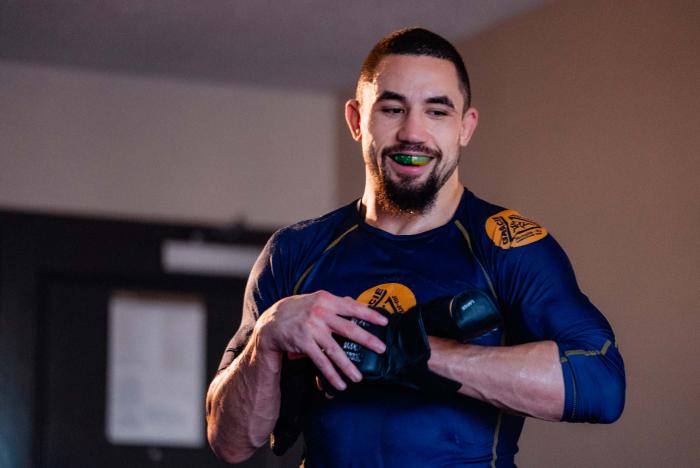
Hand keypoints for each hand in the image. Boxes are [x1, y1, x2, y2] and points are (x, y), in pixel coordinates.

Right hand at [254, 290, 386, 390]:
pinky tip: (340, 383)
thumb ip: (337, 304)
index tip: (384, 322)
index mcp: (327, 300)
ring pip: (335, 350)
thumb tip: (356, 303)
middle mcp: (320, 313)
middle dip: (367, 340)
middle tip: (382, 349)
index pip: (352, 307)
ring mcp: (311, 329)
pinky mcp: (303, 343)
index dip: (370, 314)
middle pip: (349, 329)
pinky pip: (321, 361)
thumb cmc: (300, 310)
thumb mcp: (317, 301)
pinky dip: (331, 374)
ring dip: (348, 366)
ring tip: (358, 377)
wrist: (272, 320)